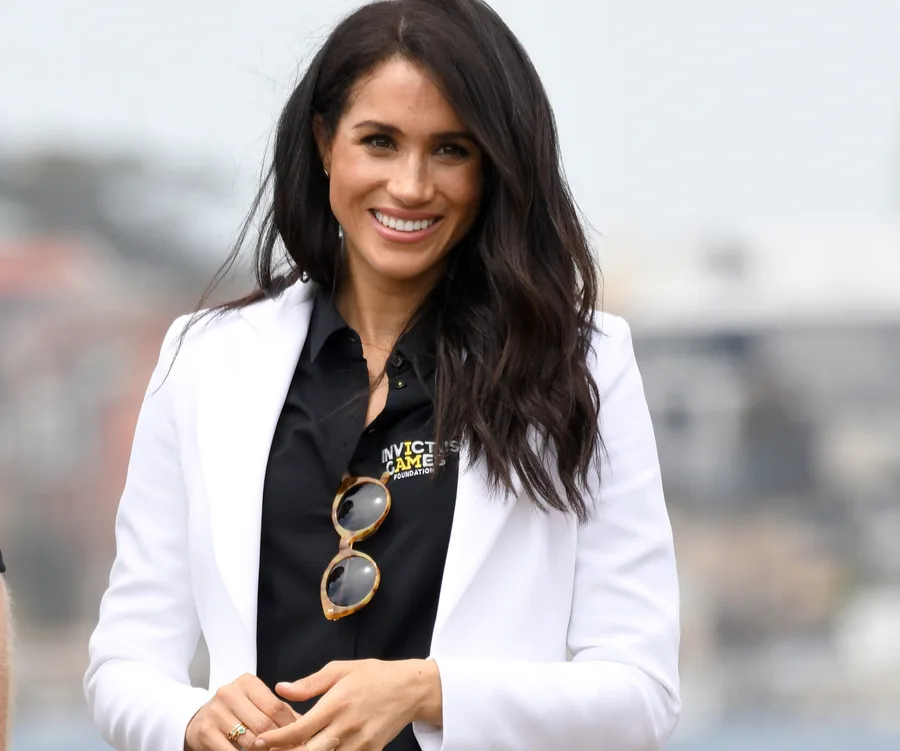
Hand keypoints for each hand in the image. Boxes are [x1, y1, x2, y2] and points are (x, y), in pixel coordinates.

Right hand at [184, 672, 299, 749]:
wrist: (198, 720)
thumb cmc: (235, 711)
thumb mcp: (255, 704)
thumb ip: (280, 712)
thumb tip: (307, 726)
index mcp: (247, 682)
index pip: (276, 707)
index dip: (291, 727)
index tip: (300, 739)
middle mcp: (229, 693)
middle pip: (264, 724)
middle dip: (279, 741)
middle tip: (289, 749)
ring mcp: (216, 712)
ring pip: (250, 740)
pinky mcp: (205, 732)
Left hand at [252, 659, 441, 750]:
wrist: (409, 689)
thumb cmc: (373, 676)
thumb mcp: (340, 670)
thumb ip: (309, 684)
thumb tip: (281, 689)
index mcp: (336, 704)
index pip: (299, 730)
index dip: (276, 739)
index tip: (260, 742)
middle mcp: (346, 727)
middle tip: (270, 750)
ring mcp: (359, 743)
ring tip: (293, 749)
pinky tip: (317, 748)